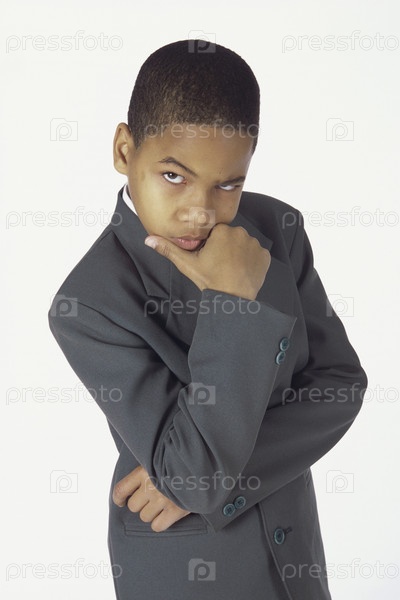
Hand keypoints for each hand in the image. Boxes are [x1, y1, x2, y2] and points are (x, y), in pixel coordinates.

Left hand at [112, 465, 190, 532]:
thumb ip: (148, 468)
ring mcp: (162, 500)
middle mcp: (150, 487)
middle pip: (133, 506)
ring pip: (144, 517)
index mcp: (144, 471)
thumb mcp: (160, 458)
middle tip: (151, 498)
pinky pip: (157, 526)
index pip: (120, 489)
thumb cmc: (179, 461)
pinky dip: (160, 523)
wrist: (202, 465)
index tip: (121, 501)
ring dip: (151, 513)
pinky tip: (166, 515)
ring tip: (162, 504)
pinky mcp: (174, 511)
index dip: (118, 498)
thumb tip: (137, 481)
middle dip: (140, 504)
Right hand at [144, 223, 270, 300]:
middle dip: (225, 248)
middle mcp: (240, 233)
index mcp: (222, 231)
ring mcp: (255, 244)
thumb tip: (148, 239)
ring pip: (243, 245)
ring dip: (238, 254)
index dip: (211, 246)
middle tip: (219, 265)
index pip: (215, 233)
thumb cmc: (210, 281)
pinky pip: (256, 254)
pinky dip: (250, 261)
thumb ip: (168, 249)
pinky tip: (242, 271)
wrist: (232, 299)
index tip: (210, 258)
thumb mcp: (187, 264)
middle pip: (230, 237)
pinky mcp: (265, 256)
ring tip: (231, 269)